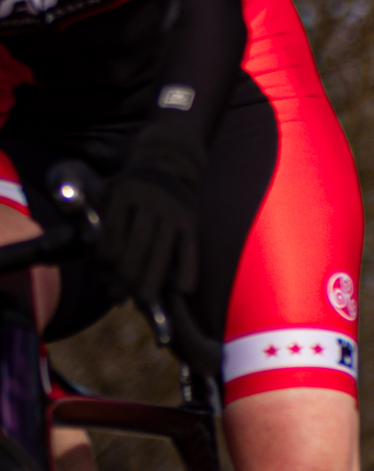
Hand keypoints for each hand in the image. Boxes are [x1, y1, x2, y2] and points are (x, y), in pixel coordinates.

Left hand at [97, 131, 201, 309]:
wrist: (166, 169)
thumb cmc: (128, 194)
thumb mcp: (107, 196)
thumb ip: (94, 222)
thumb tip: (83, 255)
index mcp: (125, 189)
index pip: (112, 231)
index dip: (105, 258)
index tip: (102, 277)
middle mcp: (153, 196)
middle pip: (138, 244)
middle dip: (126, 276)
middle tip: (117, 297)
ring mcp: (176, 208)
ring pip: (162, 250)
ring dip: (151, 281)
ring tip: (140, 301)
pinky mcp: (193, 219)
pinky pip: (190, 249)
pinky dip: (188, 271)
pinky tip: (181, 291)